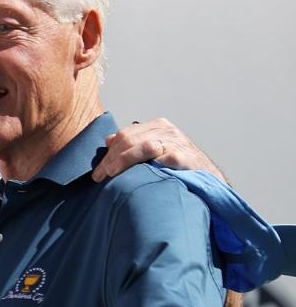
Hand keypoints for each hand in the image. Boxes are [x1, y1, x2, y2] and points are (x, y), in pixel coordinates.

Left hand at [92, 118, 223, 181]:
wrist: (208, 180)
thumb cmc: (179, 167)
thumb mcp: (156, 150)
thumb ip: (134, 144)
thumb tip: (109, 140)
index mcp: (158, 126)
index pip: (124, 134)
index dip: (108, 152)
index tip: (98, 171)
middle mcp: (166, 131)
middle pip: (129, 139)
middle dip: (110, 159)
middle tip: (99, 176)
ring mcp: (176, 142)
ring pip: (141, 146)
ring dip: (122, 161)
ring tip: (110, 174)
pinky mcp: (183, 157)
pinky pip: (161, 158)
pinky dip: (146, 166)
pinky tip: (134, 176)